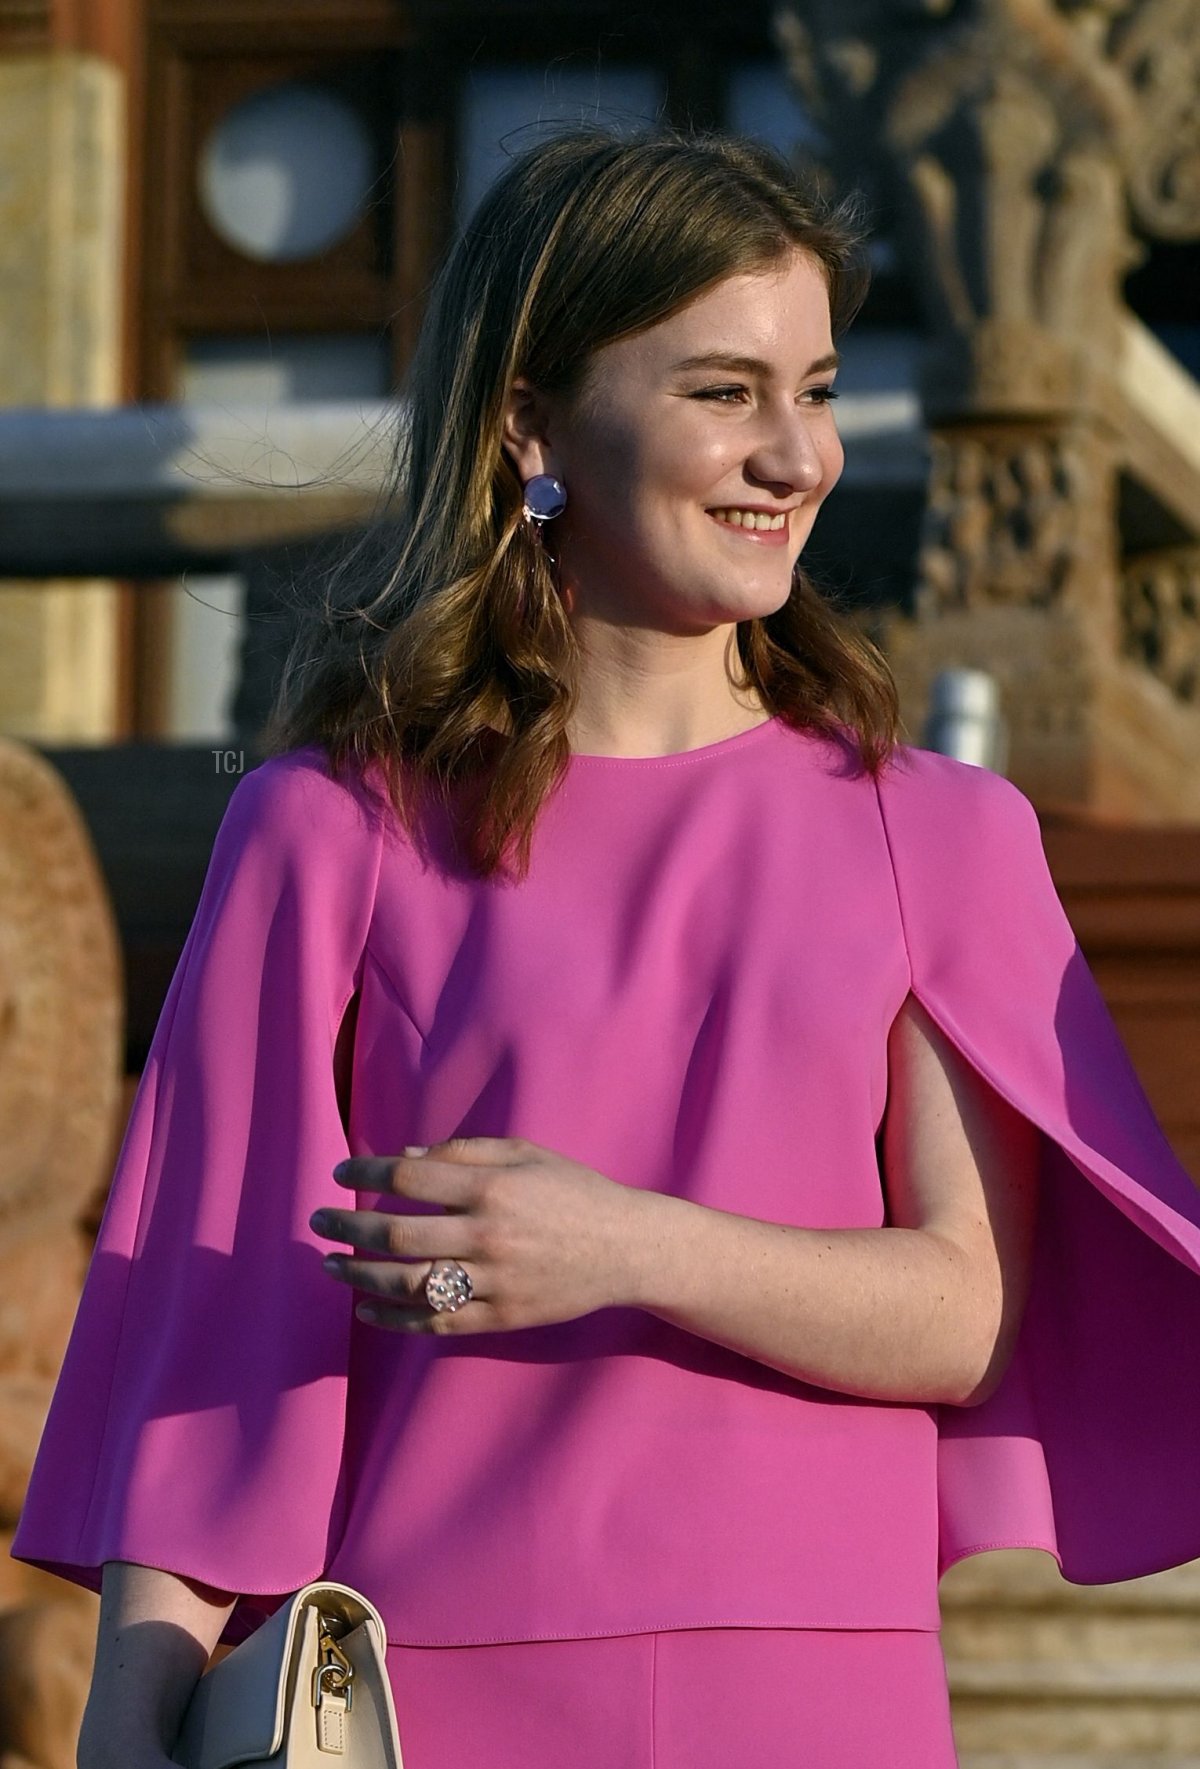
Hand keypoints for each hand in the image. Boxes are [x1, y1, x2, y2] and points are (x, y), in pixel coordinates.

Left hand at [310, 1137, 648, 1334]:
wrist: (625, 1248)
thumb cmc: (574, 1191)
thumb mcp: (526, 1154)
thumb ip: (465, 1152)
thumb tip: (405, 1157)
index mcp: (492, 1188)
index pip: (409, 1178)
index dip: (366, 1173)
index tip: (340, 1172)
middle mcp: (486, 1235)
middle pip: (396, 1232)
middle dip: (349, 1225)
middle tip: (319, 1220)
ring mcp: (492, 1282)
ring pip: (407, 1283)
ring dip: (359, 1275)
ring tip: (332, 1266)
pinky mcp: (499, 1318)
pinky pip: (435, 1324)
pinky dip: (394, 1321)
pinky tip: (366, 1312)